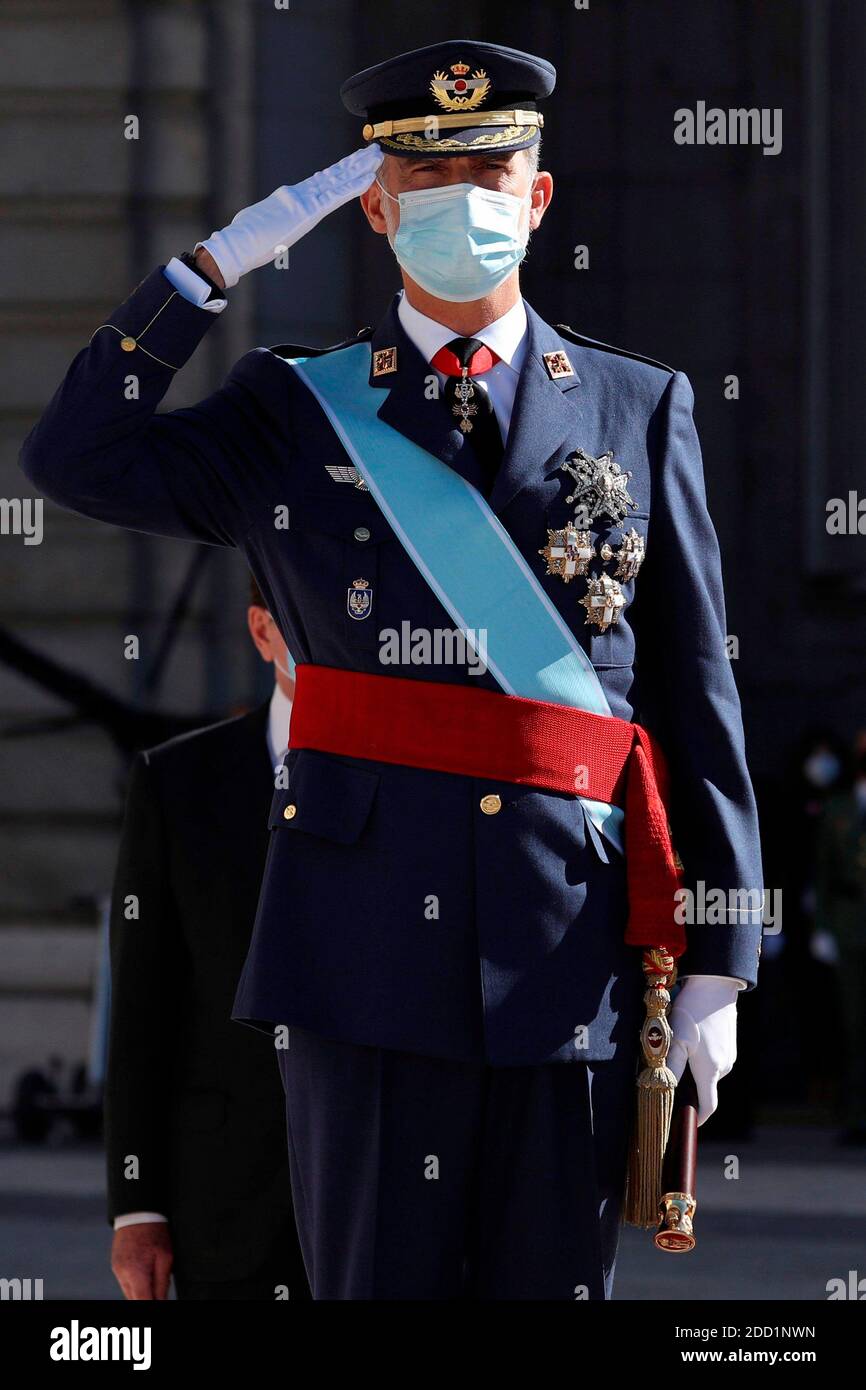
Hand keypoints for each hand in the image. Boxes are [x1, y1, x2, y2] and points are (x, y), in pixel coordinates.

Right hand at [111, 1222, 173, 1299]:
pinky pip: (125, 1283)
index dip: (154, 1306)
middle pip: (136, 1300)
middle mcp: (123, 1275)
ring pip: (130, 1293)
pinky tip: (144, 1275)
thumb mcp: (166, 1257)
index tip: (161, 1303)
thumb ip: (163, 1283)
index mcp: (136, 1273)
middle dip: (148, 1299)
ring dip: (141, 1293)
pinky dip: (135, 1285)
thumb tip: (162, 1301)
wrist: (137, 1212)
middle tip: (160, 1293)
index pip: (144, 1302)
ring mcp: (117, 1271)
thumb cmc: (155, 1232)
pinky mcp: (115, 1266)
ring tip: (152, 1279)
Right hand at [196, 144, 382, 287]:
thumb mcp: (264, 226)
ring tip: (375, 156)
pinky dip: (353, 186)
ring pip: (337, 180)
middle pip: (332, 176)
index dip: (339, 172)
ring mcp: (303, 200)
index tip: (353, 163)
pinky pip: (335, 197)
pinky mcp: (307, 211)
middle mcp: (299, 194)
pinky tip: (367, 178)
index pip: (320, 183)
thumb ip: (274, 220)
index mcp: (291, 198)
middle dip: (353, 163)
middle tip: (372, 151)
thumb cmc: (246, 240)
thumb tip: (271, 222)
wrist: (237, 244)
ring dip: (359, 168)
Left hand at [668, 976, 739, 1124]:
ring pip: (707, 1071)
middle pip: (704, 1087)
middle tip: (668, 1076)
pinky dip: (700, 1056)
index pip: (708, 1106)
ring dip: (693, 1068)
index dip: (697, 1118)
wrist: (715, 985)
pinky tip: (688, 1039)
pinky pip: (713, 1058)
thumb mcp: (676, 1039)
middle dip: (688, 1087)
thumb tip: (665, 1089)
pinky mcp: (728, 1043)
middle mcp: (723, 1067)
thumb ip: (672, 1067)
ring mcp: (728, 1055)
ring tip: (675, 1051)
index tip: (685, 1123)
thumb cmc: (694, 1012)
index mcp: (710, 1071)